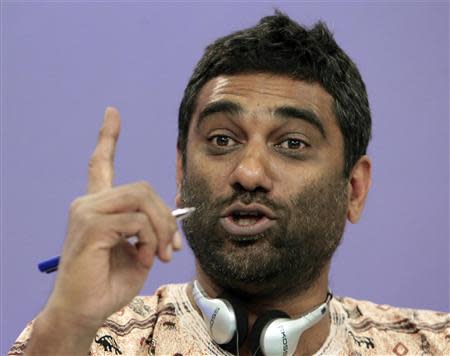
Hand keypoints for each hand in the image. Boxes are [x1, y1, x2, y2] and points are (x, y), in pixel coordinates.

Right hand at [43, 107, 179, 330]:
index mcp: (98, 206)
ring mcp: (87, 212)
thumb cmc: (109, 282)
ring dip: (162, 228)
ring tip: (164, 254)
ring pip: (141, 199)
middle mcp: (89, 203)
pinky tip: (145, 257)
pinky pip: (136, 221)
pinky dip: (151, 240)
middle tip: (174, 246)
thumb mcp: (139, 251)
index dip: (108, 137)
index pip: (101, 163)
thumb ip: (150, 229)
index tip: (112, 113)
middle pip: (141, 187)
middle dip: (167, 215)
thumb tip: (171, 219)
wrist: (84, 310)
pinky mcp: (91, 225)